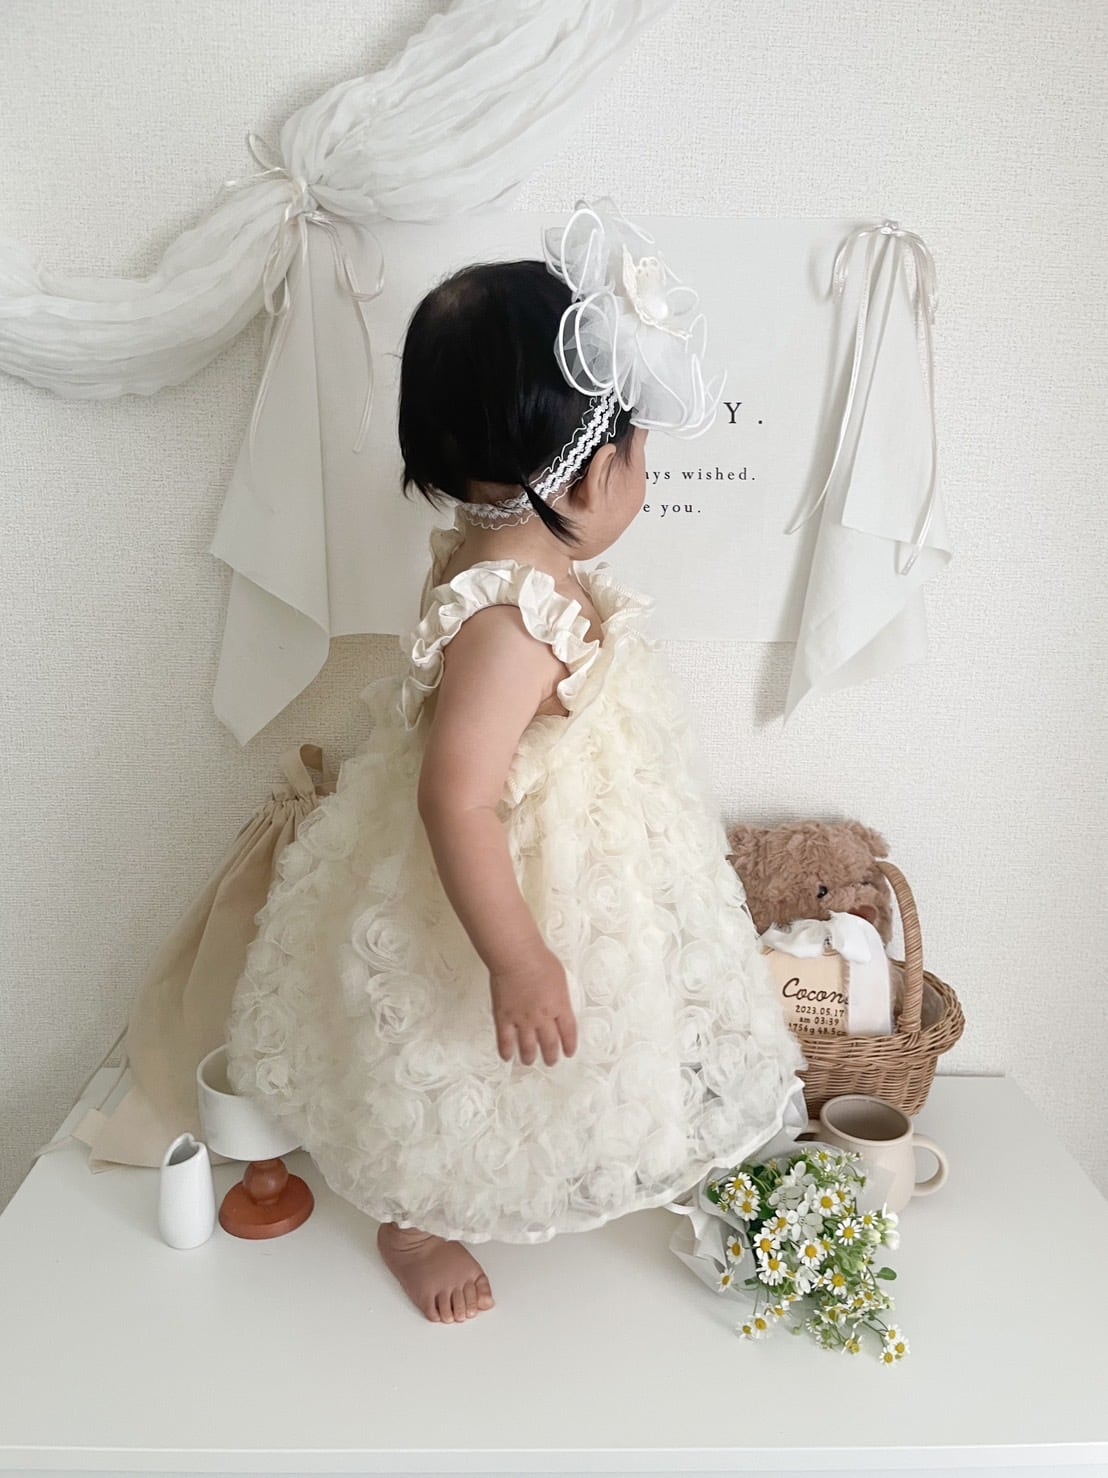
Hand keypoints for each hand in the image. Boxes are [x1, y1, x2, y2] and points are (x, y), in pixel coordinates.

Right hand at [489, 946, 577, 1066]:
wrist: (516, 956)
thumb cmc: (539, 959)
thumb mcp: (560, 977)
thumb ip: (560, 995)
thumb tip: (559, 1004)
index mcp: (560, 1006)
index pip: (569, 1032)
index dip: (569, 1045)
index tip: (569, 1052)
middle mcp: (543, 1018)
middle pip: (550, 1044)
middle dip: (551, 1056)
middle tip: (551, 1062)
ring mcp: (522, 1020)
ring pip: (528, 1047)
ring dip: (530, 1057)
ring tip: (529, 1061)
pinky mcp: (504, 1018)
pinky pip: (505, 1040)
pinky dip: (506, 1051)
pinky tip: (507, 1057)